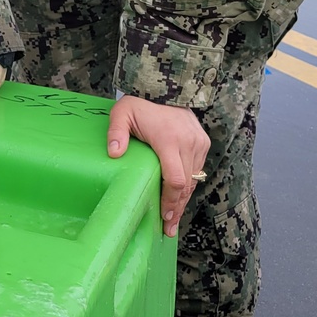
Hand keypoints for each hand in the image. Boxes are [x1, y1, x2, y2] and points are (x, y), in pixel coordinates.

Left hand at [107, 95, 210, 238]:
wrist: (164, 87)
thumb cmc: (140, 103)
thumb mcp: (121, 113)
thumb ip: (116, 133)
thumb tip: (113, 154)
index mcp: (168, 139)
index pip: (175, 179)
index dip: (170, 201)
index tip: (163, 217)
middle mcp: (187, 143)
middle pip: (186, 185)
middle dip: (177, 208)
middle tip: (169, 229)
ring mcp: (198, 142)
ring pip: (194, 180)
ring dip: (184, 199)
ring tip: (173, 220)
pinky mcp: (203, 142)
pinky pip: (197, 170)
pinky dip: (188, 184)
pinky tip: (179, 198)